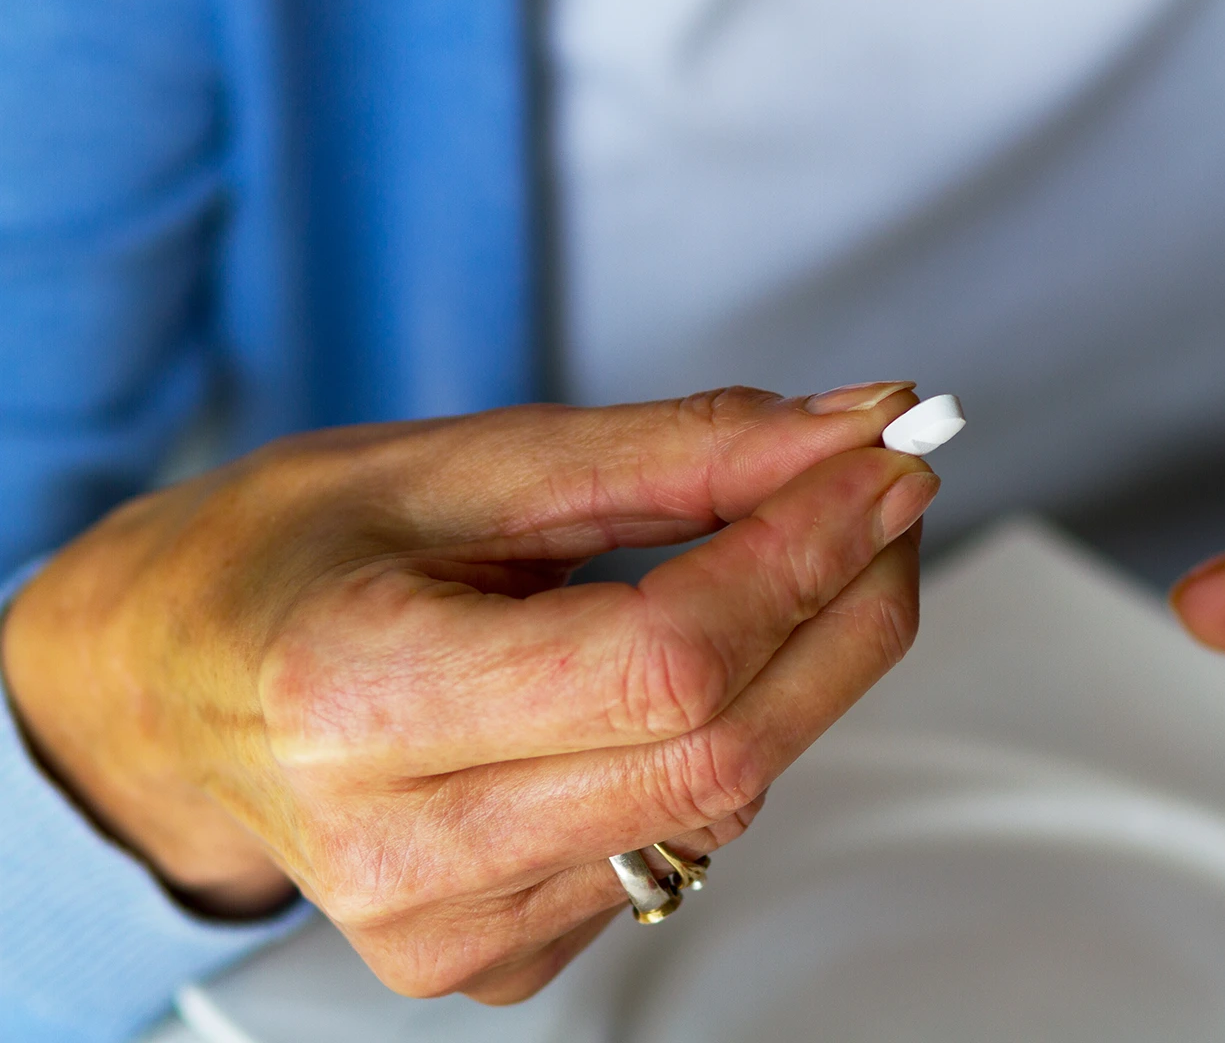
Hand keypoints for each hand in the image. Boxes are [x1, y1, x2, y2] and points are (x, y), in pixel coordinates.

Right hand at [1, 384, 934, 1003]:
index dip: (806, 558)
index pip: (665, 660)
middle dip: (844, 612)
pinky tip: (673, 676)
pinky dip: (718, 741)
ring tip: (778, 565)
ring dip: (796, 671)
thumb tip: (848, 429)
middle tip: (878, 501)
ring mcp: (450, 930)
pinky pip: (674, 843)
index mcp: (358, 701)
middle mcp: (401, 850)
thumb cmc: (285, 561)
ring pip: (720, 802)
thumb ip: (672, 454)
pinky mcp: (494, 960)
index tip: (885, 469)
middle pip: (724, 750)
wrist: (172, 690)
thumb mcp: (461, 465)